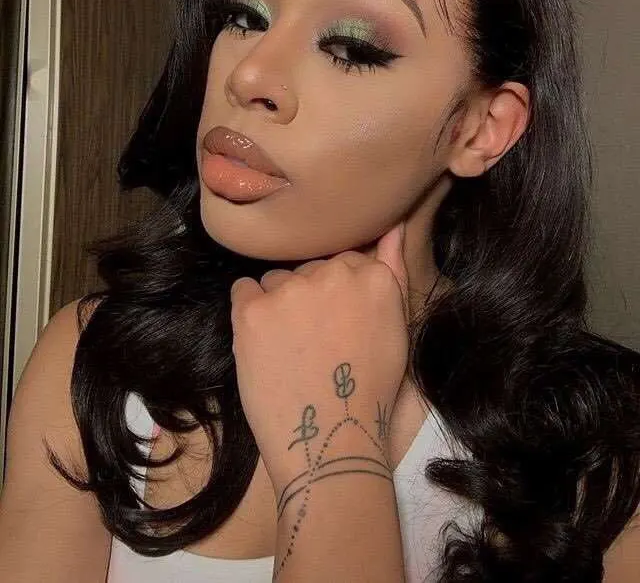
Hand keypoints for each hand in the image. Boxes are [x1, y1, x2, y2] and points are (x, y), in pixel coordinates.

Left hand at [230, 221, 408, 491]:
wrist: (329, 440)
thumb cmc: (370, 390)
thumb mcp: (397, 328)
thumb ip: (394, 269)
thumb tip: (393, 225)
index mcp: (372, 276)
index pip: (343, 262)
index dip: (337, 295)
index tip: (337, 325)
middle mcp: (332, 273)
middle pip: (308, 269)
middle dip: (309, 296)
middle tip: (315, 340)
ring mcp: (289, 290)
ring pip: (275, 280)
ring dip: (279, 303)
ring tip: (289, 347)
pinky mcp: (252, 310)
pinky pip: (243, 290)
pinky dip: (249, 311)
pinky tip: (263, 342)